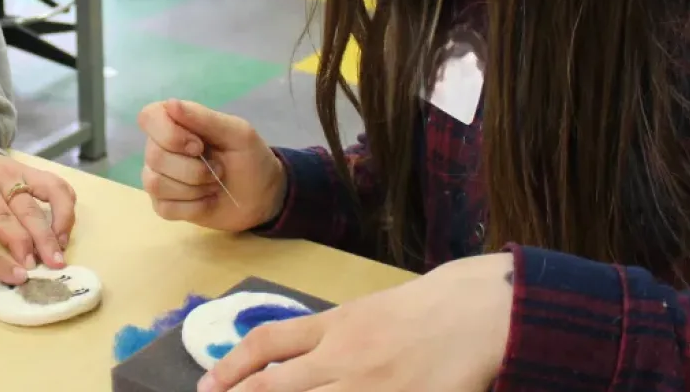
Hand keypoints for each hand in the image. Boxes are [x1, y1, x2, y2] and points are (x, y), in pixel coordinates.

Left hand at [0, 148, 75, 269]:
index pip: (1, 217)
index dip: (16, 242)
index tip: (26, 266)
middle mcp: (4, 176)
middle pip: (29, 210)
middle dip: (43, 240)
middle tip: (52, 265)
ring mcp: (21, 172)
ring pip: (52, 192)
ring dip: (62, 221)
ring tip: (63, 248)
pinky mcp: (31, 171)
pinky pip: (57, 184)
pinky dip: (66, 206)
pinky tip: (64, 231)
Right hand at [139, 99, 284, 231]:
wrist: (261, 197)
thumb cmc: (249, 158)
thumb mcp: (237, 134)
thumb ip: (204, 118)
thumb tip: (170, 103)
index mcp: (175, 123)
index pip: (149, 118)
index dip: (169, 134)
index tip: (198, 146)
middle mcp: (160, 147)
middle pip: (154, 156)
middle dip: (193, 168)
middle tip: (218, 169)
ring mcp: (158, 177)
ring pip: (155, 184)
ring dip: (194, 188)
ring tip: (213, 185)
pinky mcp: (163, 205)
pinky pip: (164, 208)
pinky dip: (193, 207)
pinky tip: (207, 201)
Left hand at [200, 253, 514, 391]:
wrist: (481, 310)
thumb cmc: (428, 306)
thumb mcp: (369, 310)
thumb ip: (330, 334)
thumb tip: (286, 359)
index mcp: (336, 326)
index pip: (267, 343)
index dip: (231, 366)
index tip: (209, 384)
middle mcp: (344, 358)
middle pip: (275, 387)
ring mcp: (370, 387)